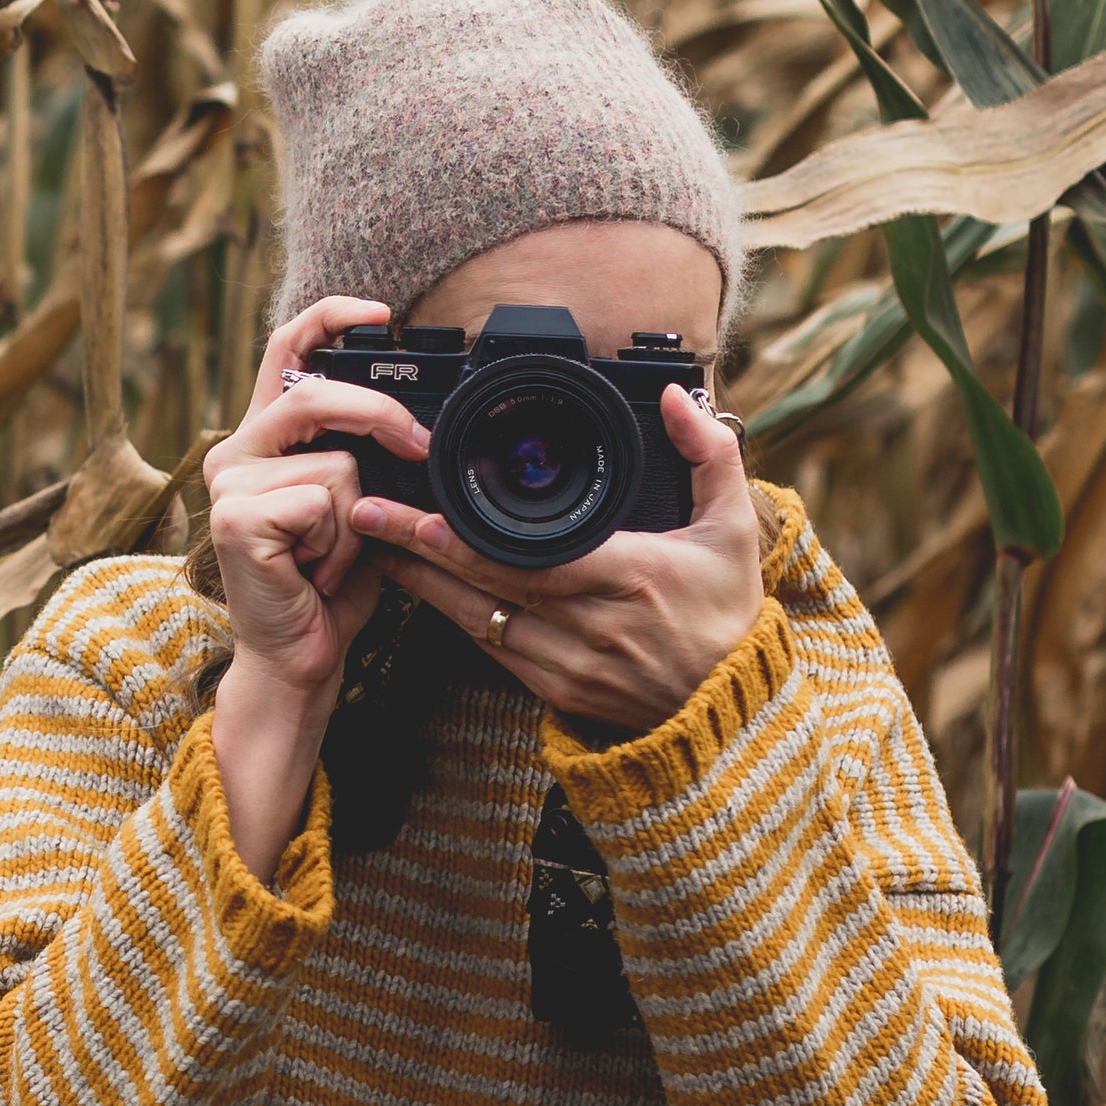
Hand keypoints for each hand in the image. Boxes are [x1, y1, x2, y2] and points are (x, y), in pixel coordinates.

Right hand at [202, 298, 430, 879]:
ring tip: (331, 554)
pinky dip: (341, 542)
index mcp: (261, 438)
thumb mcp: (357, 505)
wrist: (298, 658)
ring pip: (335, 462)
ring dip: (355, 517)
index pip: (284, 348)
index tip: (380, 312)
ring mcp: (228, 483)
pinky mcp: (238, 517)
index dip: (329, 317)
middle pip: (315, 392)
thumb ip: (368, 457)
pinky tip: (313, 571)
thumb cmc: (328, 585)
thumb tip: (418, 424)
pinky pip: (326, 503)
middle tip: (419, 449)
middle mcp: (234, 451)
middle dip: (381, 419)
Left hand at [363, 383, 765, 738]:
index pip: (538, 561)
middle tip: (370, 515)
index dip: (475, 545)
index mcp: (632, 579)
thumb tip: (679, 397)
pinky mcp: (556, 693)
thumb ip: (709, 456)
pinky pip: (493, 650)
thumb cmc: (728, 613)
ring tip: (376, 547)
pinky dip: (455, 618)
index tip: (425, 517)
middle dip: (423, 551)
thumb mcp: (735, 529)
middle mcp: (592, 628)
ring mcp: (570, 666)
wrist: (733, 709)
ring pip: (480, 623)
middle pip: (491, 587)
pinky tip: (423, 588)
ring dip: (425, 586)